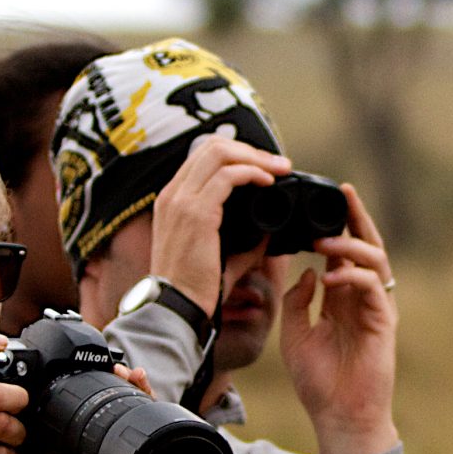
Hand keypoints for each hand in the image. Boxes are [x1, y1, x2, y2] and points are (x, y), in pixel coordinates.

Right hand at [61, 364, 148, 453]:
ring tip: (110, 372)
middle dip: (131, 386)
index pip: (153, 419)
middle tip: (120, 368)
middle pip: (138, 411)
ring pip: (119, 416)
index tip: (135, 375)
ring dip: (113, 394)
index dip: (146, 394)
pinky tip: (87, 397)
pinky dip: (93, 411)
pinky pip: (97, 428)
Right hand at [149, 134, 293, 311]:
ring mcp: (180, 201)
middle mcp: (172, 194)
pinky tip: (268, 182)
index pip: (203, 157)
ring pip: (220, 154)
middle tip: (280, 164)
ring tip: (280, 169)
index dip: (239, 154)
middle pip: (211, 147)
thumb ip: (243, 241)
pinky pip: (227, 177)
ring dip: (256, 158)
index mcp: (173, 201)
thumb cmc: (194, 287)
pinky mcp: (195, 212)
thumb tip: (269, 231)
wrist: (176, 306)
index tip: (267, 167)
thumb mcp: (219, 255)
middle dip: (251, 150)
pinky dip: (252, 173)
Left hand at [280, 183, 399, 453]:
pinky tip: (332, 276)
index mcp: (341, 297)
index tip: (317, 202)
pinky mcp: (383, 323)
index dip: (335, 225)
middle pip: (365, 245)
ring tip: (326, 241)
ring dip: (351, 246)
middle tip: (343, 191)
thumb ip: (296, 300)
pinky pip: (375, 288)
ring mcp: (375, 308)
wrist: (338, 417)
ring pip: (375, 260)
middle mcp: (361, 297)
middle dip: (356, 217)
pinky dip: (353, 277)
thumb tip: (305, 269)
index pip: (342, 251)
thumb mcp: (294, 333)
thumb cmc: (318, 381)